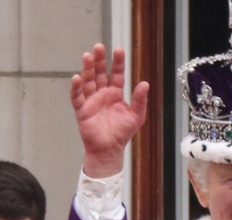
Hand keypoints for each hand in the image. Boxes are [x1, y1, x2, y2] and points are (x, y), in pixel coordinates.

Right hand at [70, 43, 148, 177]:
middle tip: (99, 47)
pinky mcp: (81, 109)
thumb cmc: (122, 133)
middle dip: (99, 60)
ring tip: (87, 56)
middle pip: (99, 73)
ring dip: (87, 69)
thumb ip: (140, 100)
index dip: (117, 63)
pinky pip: (77, 96)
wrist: (109, 149)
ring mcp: (91, 100)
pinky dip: (76, 87)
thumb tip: (145, 83)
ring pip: (88, 81)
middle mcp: (102, 94)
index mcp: (116, 94)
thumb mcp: (136, 116)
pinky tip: (77, 78)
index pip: (116, 74)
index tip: (118, 50)